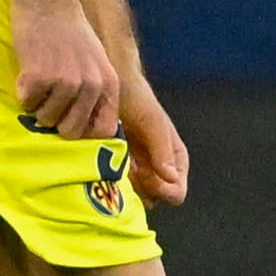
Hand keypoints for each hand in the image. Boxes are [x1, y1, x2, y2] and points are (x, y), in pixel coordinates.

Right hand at [12, 0, 122, 139]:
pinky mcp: (38, 77)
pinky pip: (26, 104)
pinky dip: (22, 92)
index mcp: (109, 84)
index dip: (84, 133)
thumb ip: (97, 94)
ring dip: (37, 104)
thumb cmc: (69, 31)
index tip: (69, 124)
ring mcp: (65, 82)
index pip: (103, 131)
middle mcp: (91, 86)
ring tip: (40, 77)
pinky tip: (28, 70)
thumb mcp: (97, 63)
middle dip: (56, 120)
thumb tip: (88, 132)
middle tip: (49, 97)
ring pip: (46, 120)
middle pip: (70, 132)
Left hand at [120, 73, 190, 205]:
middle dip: (141, 193)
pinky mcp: (112, 165)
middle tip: (125, 173)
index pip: (176, 191)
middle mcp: (156, 167)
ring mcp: (134, 168)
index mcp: (173, 158)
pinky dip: (108, 182)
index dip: (163, 191)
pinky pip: (114, 185)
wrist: (109, 78)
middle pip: (153, 197)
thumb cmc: (135, 96)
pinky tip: (99, 167)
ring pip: (133, 195)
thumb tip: (171, 178)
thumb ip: (163, 148)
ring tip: (110, 168)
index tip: (146, 178)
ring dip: (123, 189)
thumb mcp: (152, 121)